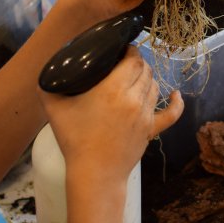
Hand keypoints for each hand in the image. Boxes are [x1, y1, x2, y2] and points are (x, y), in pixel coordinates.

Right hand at [40, 46, 183, 181]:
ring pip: (154, 87)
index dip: (129, 51)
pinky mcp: (152, 130)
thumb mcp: (55, 110)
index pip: (132, 60)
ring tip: (136, 76)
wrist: (94, 173)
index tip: (120, 49)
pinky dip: (176, 102)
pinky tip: (175, 94)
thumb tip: (47, 74)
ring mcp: (145, 115)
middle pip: (145, 70)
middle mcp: (133, 99)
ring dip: (147, 78)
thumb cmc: (75, 140)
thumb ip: (47, 87)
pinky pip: (171, 114)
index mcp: (113, 89)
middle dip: (137, 63)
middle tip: (124, 62)